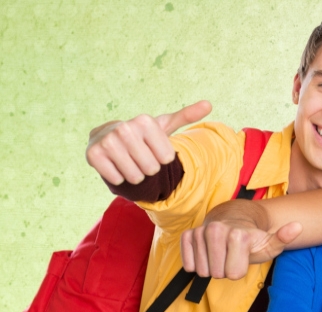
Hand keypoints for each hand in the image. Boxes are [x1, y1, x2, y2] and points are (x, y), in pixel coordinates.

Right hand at [86, 100, 210, 184]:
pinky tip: (115, 165)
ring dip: (134, 175)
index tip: (152, 149)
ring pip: (135, 176)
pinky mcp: (93, 154)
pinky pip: (116, 178)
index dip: (161, 159)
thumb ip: (186, 116)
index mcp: (146, 121)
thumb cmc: (142, 135)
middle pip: (151, 168)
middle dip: (148, 168)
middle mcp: (126, 128)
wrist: (106, 137)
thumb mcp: (163, 125)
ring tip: (128, 162)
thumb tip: (209, 104)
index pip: (167, 158)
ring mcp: (108, 141)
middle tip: (139, 157)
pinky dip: (118, 177)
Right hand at [181, 219, 301, 279]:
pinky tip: (207, 254)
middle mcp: (217, 230)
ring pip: (202, 271)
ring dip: (212, 267)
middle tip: (231, 257)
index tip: (243, 257)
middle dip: (225, 270)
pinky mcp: (187, 236)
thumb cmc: (252, 238)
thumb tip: (298, 226)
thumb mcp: (270, 242)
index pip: (233, 274)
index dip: (239, 270)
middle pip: (217, 274)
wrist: (233, 221)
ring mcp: (200, 232)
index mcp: (238, 234)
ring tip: (220, 254)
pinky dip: (197, 264)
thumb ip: (283, 238)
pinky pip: (188, 264)